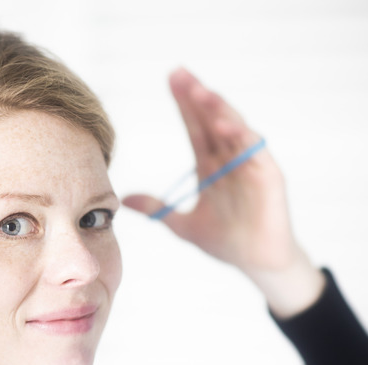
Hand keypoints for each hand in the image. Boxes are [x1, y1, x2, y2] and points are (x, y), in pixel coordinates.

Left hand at [122, 68, 323, 317]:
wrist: (255, 264)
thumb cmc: (225, 241)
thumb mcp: (182, 224)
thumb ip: (157, 209)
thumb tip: (124, 200)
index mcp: (211, 165)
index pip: (195, 127)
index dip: (184, 104)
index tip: (170, 80)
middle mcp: (230, 159)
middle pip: (212, 120)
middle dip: (196, 96)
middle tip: (179, 72)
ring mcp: (250, 165)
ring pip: (233, 128)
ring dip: (217, 109)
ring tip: (200, 90)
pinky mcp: (269, 177)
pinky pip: (254, 151)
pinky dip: (241, 136)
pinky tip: (225, 124)